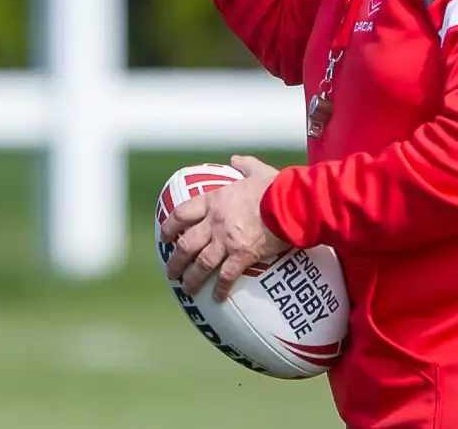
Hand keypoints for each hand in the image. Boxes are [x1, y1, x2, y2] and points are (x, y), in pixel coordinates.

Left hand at [160, 155, 290, 301]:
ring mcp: (227, 240)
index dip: (170, 227)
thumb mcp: (258, 171)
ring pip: (201, 264)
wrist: (292, 203)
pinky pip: (226, 276)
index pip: (182, 214)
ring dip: (192, 279)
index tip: (165, 237)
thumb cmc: (276, 186)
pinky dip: (220, 289)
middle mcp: (215, 221)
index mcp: (215, 200)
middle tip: (171, 272)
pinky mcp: (243, 255)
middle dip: (175, 261)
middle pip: (187, 244)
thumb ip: (244, 165)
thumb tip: (235, 159)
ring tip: (187, 288)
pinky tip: (217, 298)